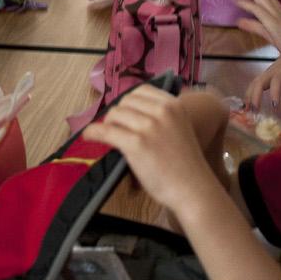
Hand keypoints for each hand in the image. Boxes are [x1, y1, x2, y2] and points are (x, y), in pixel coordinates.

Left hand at [82, 88, 226, 212]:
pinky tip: (88, 136)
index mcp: (174, 105)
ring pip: (114, 114)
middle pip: (126, 101)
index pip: (141, 91)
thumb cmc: (185, 164)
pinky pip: (105, 131)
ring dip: (107, 124)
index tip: (125, 114)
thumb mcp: (179, 128)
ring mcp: (149, 127)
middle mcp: (162, 111)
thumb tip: (129, 109)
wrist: (192, 188)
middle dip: (118, 114)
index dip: (129, 102)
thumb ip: (161, 116)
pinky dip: (93, 132)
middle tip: (116, 128)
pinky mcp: (136, 144)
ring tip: (108, 135)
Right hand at [245, 55, 280, 108]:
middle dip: (254, 96)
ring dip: (249, 95)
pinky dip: (249, 93)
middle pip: (259, 82)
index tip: (275, 106)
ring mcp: (267, 72)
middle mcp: (272, 71)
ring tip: (246, 109)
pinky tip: (247, 103)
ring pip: (254, 83)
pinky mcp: (265, 75)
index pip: (276, 81)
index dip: (274, 93)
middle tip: (254, 110)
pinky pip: (255, 83)